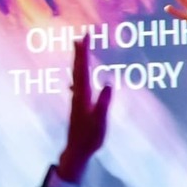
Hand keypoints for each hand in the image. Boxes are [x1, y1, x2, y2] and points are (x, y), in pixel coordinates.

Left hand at [56, 37, 112, 182]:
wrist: (77, 150)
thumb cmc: (90, 138)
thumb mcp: (100, 121)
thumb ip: (104, 102)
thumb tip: (109, 83)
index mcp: (83, 95)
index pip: (83, 69)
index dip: (84, 52)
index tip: (85, 37)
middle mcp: (77, 94)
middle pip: (78, 68)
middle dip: (80, 52)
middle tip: (81, 36)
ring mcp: (77, 99)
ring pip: (77, 75)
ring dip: (79, 61)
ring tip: (79, 50)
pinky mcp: (78, 105)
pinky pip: (79, 84)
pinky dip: (79, 75)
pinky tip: (77, 78)